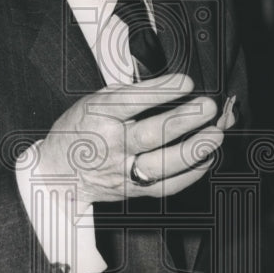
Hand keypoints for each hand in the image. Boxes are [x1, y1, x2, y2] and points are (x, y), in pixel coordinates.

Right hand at [34, 74, 232, 202]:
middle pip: (149, 135)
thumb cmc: (81, 130)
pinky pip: (167, 186)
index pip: (129, 102)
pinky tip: (207, 157)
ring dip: (193, 150)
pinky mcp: (134, 191)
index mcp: (97, 116)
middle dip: (183, 120)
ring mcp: (122, 172)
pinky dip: (191, 173)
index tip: (186, 82)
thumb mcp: (96, 101)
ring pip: (161, 166)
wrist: (57, 174)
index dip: (160, 91)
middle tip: (208, 107)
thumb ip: (132, 94)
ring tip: (215, 135)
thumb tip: (175, 86)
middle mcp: (110, 146)